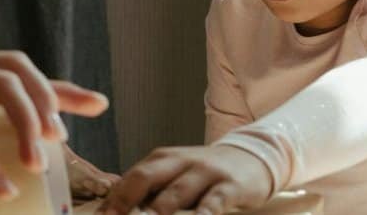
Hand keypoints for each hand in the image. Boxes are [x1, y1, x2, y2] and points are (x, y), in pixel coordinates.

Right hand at [0, 51, 108, 199]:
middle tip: (59, 140)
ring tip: (35, 164)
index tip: (98, 104)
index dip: (63, 89)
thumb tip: (35, 165)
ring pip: (0, 84)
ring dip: (26, 125)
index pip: (23, 75)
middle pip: (18, 67)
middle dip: (48, 100)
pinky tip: (2, 184)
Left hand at [98, 145, 271, 214]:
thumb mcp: (176, 174)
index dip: (114, 198)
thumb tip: (115, 208)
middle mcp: (181, 162)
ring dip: (157, 212)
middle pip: (147, 178)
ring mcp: (205, 173)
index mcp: (163, 159)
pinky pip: (212, 203)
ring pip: (176, 193)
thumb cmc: (206, 173)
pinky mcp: (229, 187)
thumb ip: (151, 190)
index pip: (131, 177)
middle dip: (126, 201)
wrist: (252, 157)